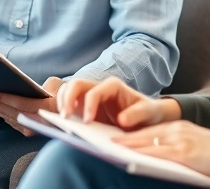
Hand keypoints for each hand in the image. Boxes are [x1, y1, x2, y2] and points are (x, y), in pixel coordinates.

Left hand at [0, 76, 62, 135]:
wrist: (77, 115)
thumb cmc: (68, 96)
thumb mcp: (59, 85)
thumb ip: (43, 84)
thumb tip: (29, 87)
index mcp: (47, 108)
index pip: (22, 104)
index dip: (6, 99)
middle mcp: (41, 121)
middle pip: (13, 114)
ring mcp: (36, 129)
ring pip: (12, 120)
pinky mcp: (32, 133)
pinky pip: (15, 125)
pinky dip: (5, 117)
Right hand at [58, 76, 180, 129]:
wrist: (146, 119)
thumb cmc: (147, 113)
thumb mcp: (148, 113)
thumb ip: (137, 114)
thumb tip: (121, 119)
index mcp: (113, 86)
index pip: (94, 91)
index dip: (88, 105)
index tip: (87, 122)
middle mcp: (99, 88)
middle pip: (76, 85)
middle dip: (67, 98)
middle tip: (64, 117)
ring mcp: (89, 98)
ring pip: (68, 91)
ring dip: (61, 103)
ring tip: (62, 121)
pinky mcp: (83, 108)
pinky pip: (68, 105)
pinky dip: (62, 111)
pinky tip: (62, 124)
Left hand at [114, 121, 209, 180]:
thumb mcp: (196, 144)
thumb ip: (178, 147)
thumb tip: (162, 157)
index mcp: (181, 127)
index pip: (151, 129)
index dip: (134, 133)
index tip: (119, 136)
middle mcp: (177, 129)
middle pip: (145, 133)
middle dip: (126, 137)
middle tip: (107, 140)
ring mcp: (179, 140)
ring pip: (147, 141)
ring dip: (128, 144)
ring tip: (112, 147)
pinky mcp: (183, 152)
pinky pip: (157, 152)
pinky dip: (141, 153)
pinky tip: (129, 156)